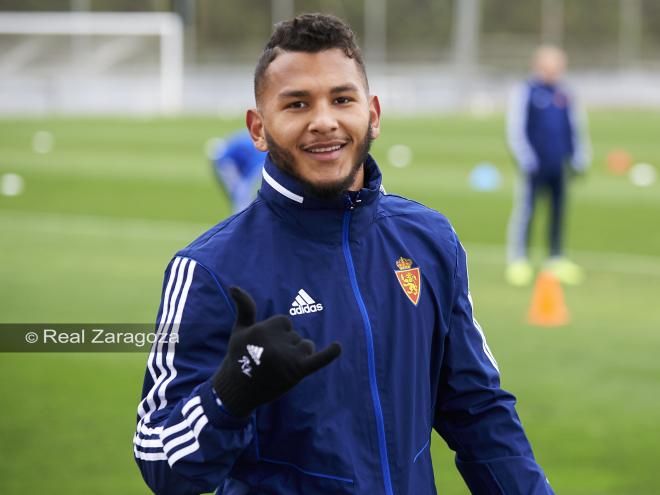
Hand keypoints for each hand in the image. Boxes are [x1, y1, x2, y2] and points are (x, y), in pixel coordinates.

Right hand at [212, 287, 340, 416]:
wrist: (238, 390)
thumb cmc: (239, 356)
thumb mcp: (239, 330)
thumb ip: (244, 307)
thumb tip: (233, 286)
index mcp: (262, 329)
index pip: (285, 322)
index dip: (277, 334)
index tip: (263, 347)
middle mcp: (275, 342)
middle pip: (295, 336)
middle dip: (286, 347)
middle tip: (267, 362)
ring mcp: (287, 358)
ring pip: (306, 346)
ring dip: (299, 356)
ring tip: (279, 369)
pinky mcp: (297, 372)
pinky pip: (318, 360)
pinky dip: (330, 354)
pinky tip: (337, 347)